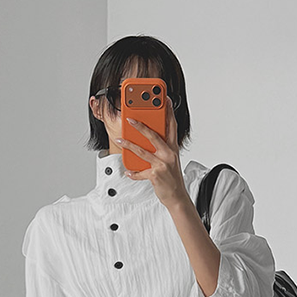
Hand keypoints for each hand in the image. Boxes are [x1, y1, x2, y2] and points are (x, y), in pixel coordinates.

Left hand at [116, 95, 187, 209]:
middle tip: (130, 119)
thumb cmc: (172, 178)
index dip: (169, 112)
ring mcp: (162, 164)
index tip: (165, 100)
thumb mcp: (170, 160)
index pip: (172, 126)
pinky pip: (140, 172)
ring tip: (120, 140)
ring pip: (143, 151)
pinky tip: (127, 172)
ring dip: (129, 145)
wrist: (177, 196)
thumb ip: (161, 148)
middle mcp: (169, 154)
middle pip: (154, 135)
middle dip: (141, 126)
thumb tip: (146, 139)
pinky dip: (133, 173)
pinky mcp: (155, 175)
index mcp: (173, 148)